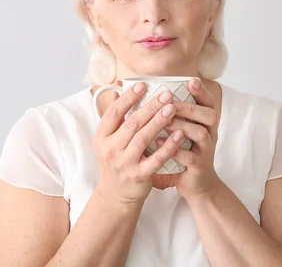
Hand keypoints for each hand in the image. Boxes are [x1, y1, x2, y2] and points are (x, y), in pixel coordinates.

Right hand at [93, 81, 185, 205]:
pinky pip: (156, 158)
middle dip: (150, 107)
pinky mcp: (139, 175)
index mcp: (102, 137)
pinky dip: (168, 146)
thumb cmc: (115, 162)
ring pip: (143, 138)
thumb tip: (117, 90)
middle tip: (166, 94)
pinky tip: (179, 134)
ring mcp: (125, 163)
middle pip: (131, 123)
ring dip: (159, 122)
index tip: (143, 85)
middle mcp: (110, 150)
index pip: (114, 113)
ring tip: (172, 108)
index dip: (128, 97)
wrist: (116, 196)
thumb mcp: (108, 140)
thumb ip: (114, 117)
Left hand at [151, 78, 222, 198]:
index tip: (191, 81)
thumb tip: (150, 97)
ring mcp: (206, 151)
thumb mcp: (181, 132)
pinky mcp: (200, 167)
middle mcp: (210, 134)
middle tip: (171, 103)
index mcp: (205, 123)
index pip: (208, 102)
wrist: (194, 184)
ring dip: (183, 125)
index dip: (201, 91)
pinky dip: (176, 150)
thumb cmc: (183, 153)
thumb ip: (171, 116)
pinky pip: (191, 157)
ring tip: (165, 122)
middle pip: (209, 115)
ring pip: (201, 133)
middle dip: (189, 107)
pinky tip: (159, 144)